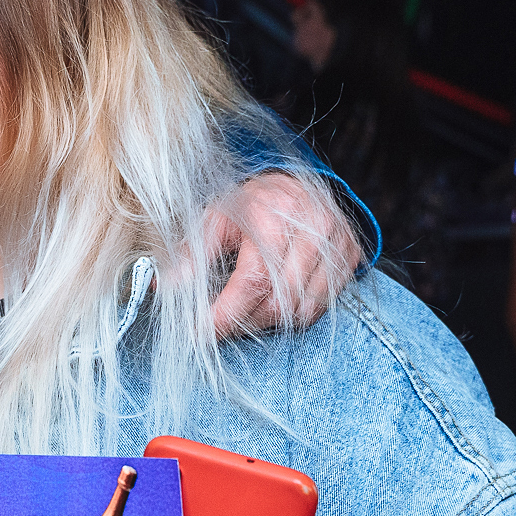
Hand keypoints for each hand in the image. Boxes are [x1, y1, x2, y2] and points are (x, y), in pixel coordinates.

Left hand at [206, 173, 363, 335]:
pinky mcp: (349, 256)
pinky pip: (322, 306)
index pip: (252, 281)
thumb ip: (190, 253)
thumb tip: (166, 288)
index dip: (226, 314)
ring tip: (246, 312)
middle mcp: (311, 228)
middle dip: (244, 322)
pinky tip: (273, 304)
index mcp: (272, 215)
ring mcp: (336, 243)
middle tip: (222, 323)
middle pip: (279, 302)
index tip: (202, 332)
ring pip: (302, 310)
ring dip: (269, 322)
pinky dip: (294, 315)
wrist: (293, 183)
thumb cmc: (248, 203)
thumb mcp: (213, 218)